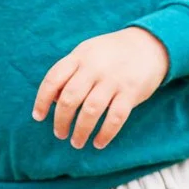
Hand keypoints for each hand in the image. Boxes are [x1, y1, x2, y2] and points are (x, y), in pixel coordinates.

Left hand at [33, 27, 169, 150]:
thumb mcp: (87, 53)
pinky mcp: (131, 92)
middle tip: (60, 134)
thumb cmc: (112, 53)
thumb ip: (70, 73)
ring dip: (81, 131)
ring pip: (91, 111)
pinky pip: (115, 117)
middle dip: (61, 120)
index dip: (42, 100)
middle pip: (70, 98)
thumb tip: (54, 100)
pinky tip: (98, 143)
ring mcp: (114, 80)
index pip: (53, 79)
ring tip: (76, 142)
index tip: (38, 117)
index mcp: (80, 57)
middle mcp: (94, 68)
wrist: (150, 45)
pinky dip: (105, 133)